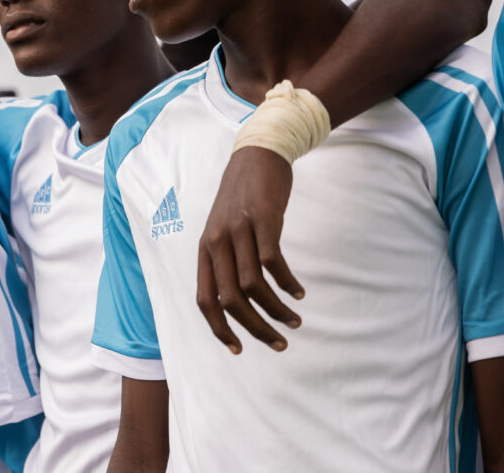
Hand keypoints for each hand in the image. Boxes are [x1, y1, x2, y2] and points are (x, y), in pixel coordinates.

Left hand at [196, 147, 302, 353]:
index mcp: (205, 249)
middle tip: (279, 343)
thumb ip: (227, 259)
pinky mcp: (262, 220)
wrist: (257, 153)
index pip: (205, 299)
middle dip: (254, 328)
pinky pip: (273, 263)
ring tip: (295, 320)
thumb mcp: (225, 228)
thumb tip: (237, 299)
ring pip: (252, 286)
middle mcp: (216, 242)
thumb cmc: (243, 197)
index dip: (220, 328)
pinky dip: (287, 283)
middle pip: (230, 300)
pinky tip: (298, 292)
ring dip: (275, 310)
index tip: (238, 349)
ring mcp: (238, 230)